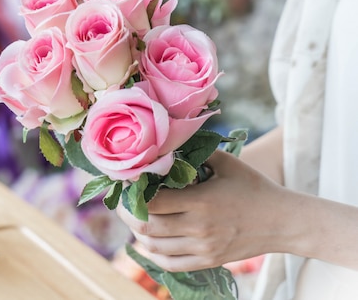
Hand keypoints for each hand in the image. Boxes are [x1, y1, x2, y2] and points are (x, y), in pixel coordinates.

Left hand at [117, 150, 295, 271]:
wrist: (284, 221)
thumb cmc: (253, 186)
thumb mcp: (226, 162)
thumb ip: (197, 152)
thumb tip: (168, 142)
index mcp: (201, 201)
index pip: (153, 201)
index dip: (133, 194)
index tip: (126, 185)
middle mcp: (199, 227)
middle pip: (148, 226)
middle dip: (128, 214)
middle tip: (122, 203)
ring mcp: (204, 248)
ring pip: (155, 247)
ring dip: (138, 234)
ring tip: (134, 220)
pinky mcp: (209, 261)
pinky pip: (171, 264)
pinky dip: (154, 255)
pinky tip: (149, 243)